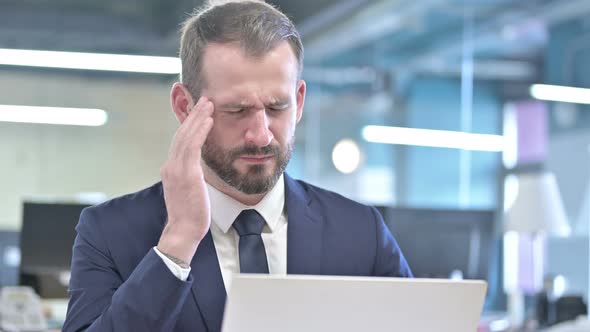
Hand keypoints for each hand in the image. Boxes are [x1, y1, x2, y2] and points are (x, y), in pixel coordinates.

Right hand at [157, 96, 213, 265]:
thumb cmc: (190, 214)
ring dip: (198, 118)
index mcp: (170, 169)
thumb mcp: (188, 191)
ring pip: (186, 136)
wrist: (184, 231)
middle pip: (181, 134)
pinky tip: (209, 120)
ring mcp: (177, 169)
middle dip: (193, 115)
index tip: (198, 112)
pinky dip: (200, 131)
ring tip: (208, 104)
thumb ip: (190, 177)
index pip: (179, 142)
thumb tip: (197, 171)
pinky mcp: (187, 173)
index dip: (189, 125)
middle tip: (204, 99)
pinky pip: (193, 146)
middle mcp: (170, 166)